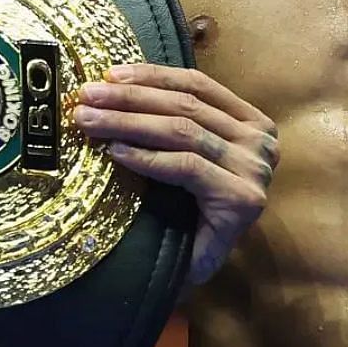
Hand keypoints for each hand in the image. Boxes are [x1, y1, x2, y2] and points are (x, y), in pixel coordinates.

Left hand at [73, 64, 277, 286]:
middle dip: (131, 97)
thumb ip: (168, 122)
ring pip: (182, 131)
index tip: (108, 74)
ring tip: (89, 122)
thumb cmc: (186, 212)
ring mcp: (255, 170)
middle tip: (86, 96)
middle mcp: (261, 142)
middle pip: (186, 106)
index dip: (152, 76)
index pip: (197, 85)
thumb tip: (112, 85)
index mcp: (251, 123)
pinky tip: (115, 153)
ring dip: (128, 122)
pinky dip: (146, 157)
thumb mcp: (183, 154)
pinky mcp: (242, 199)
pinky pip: (185, 167)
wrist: (195, 272)